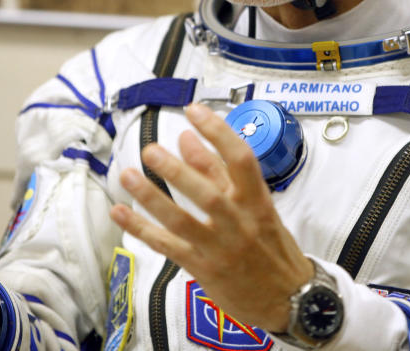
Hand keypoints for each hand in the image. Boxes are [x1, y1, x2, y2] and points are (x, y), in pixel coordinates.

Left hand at [110, 102, 312, 331]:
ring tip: (128, 175)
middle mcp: (239, 222)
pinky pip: (168, 246)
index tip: (194, 111)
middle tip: (152, 150)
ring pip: (182, 222)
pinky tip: (120, 212)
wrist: (288, 299)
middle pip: (207, 194)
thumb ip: (220, 171)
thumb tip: (187, 138)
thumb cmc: (271, 246)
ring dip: (152, 198)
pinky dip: (141, 229)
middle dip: (178, 171)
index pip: (241, 159)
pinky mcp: (203, 269)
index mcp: (257, 200)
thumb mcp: (257, 204)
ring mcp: (220, 248)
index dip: (218, 132)